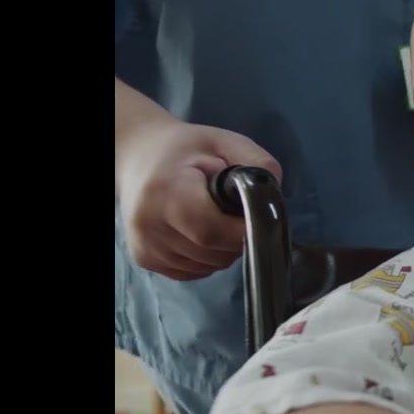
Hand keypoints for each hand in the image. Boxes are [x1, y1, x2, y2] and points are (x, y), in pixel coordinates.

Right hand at [117, 121, 282, 280]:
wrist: (140, 156)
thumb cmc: (186, 149)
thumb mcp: (226, 143)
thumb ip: (258, 165)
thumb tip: (273, 202)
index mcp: (166, 192)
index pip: (212, 231)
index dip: (243, 230)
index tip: (256, 216)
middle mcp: (149, 226)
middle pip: (215, 254)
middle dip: (237, 238)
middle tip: (234, 212)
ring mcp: (145, 247)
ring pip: (209, 266)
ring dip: (224, 249)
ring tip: (213, 217)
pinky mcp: (145, 260)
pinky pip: (195, 271)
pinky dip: (207, 257)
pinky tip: (199, 230)